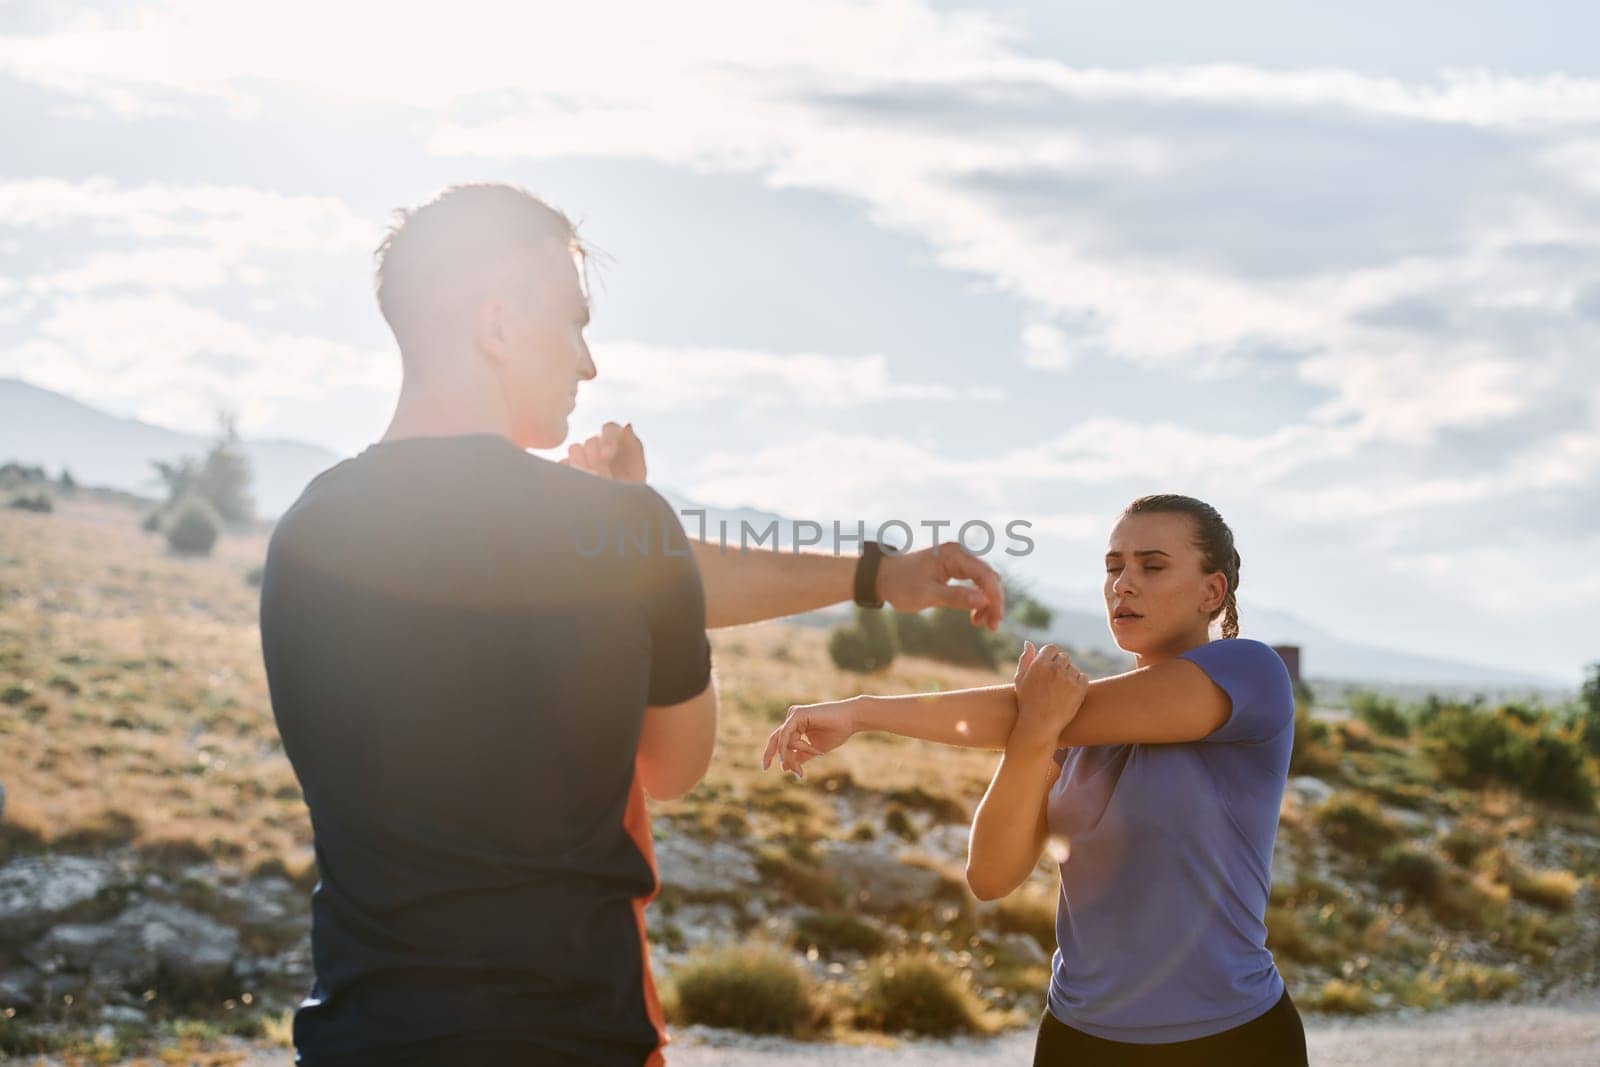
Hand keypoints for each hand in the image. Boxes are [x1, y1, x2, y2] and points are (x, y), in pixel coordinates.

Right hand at [561, 421, 646, 481]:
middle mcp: (598, 448)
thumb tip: (626, 425)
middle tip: (601, 473)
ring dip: (583, 463)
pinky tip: (580, 483)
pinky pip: (563, 462)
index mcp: (616, 443)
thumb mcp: (637, 468)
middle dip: (597, 455)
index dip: (609, 438)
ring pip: (575, 448)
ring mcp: (581, 458)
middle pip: (591, 440)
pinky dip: (571, 471)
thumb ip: (634, 445)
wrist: (618, 511)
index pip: (610, 428)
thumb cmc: (629, 489)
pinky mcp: (568, 469)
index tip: (608, 455)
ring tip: (591, 479)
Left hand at [760, 697, 861, 778]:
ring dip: (792, 756)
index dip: (779, 757)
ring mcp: (793, 715)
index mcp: (796, 725)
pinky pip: (787, 735)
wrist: (851, 720)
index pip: (781, 742)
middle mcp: (792, 719)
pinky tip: (810, 750)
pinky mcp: (797, 714)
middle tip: (764, 768)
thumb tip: (784, 767)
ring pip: (783, 741)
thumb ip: (799, 756)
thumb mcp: (814, 750)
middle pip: (776, 739)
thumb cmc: (837, 732)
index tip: (782, 771)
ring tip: (805, 764)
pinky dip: (795, 746)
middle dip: (769, 754)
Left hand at [877, 541, 1004, 630]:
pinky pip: (973, 582)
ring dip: (986, 601)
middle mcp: (958, 553)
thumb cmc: (900, 584)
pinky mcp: (953, 568)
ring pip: (983, 580)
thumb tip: (984, 601)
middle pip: (988, 577)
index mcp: (953, 554)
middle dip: (993, 602)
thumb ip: (956, 597)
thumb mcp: (927, 595)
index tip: (995, 621)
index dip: (994, 598)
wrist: (881, 576)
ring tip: (981, 623)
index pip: (985, 574)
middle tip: (992, 627)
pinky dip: (977, 598)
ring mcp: (956, 559)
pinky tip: (974, 615)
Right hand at [1010, 641, 1087, 754]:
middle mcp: (1055, 669)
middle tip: (1054, 682)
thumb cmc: (1027, 703)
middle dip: (1060, 666)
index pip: (1051, 649)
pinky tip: (1069, 693)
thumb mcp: (1020, 680)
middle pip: (1064, 657)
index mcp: (1039, 664)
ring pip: (1074, 668)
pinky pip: (1083, 677)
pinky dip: (1078, 683)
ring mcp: (1068, 679)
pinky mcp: (1080, 689)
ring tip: (1060, 690)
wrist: (1039, 726)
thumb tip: (1029, 643)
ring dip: (1069, 675)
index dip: (1050, 657)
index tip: (1048, 669)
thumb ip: (1025, 660)